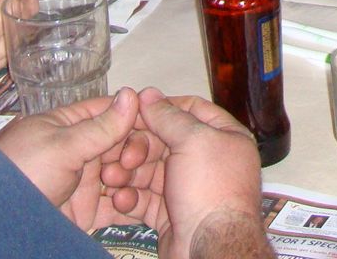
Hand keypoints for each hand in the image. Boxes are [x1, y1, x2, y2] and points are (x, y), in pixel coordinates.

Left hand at [0, 87, 149, 230]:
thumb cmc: (19, 175)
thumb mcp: (61, 147)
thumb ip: (100, 126)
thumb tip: (132, 95)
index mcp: (68, 126)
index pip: (110, 112)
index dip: (135, 114)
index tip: (160, 119)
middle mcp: (78, 151)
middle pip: (120, 142)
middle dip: (134, 148)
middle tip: (132, 160)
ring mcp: (82, 181)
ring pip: (121, 172)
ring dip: (130, 176)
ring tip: (120, 182)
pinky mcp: (85, 210)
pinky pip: (114, 203)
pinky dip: (126, 202)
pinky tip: (130, 202)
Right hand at [115, 89, 270, 258]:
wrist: (210, 248)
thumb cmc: (210, 189)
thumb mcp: (193, 141)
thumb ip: (169, 116)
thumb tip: (148, 93)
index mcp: (224, 137)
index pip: (190, 110)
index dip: (162, 107)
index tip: (133, 109)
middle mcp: (208, 160)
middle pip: (165, 141)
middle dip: (139, 147)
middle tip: (122, 155)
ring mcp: (188, 188)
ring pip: (151, 171)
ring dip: (128, 173)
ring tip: (112, 177)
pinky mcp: (171, 214)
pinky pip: (146, 199)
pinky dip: (131, 198)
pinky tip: (120, 199)